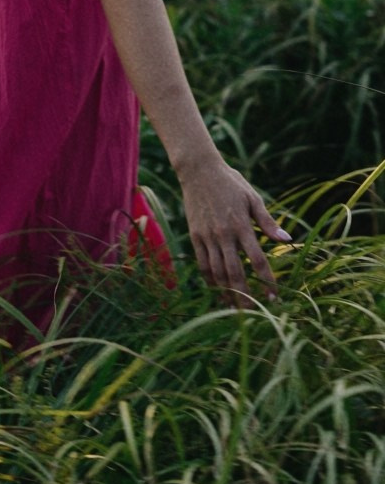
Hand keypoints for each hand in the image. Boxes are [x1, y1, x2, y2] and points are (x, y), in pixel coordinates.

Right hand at [178, 156, 290, 304]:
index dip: (267, 281)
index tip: (274, 296)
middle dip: (246, 296)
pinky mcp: (195, 236)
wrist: (198, 171)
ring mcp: (207, 236)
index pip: (257, 260)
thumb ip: (268, 222)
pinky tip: (218, 290)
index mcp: (241, 225)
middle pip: (235, 273)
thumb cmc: (230, 182)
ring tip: (236, 308)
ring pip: (217, 272)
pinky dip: (210, 280)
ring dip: (228, 292)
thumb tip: (288, 241)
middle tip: (254, 313)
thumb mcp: (252, 198)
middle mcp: (223, 234)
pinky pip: (202, 263)